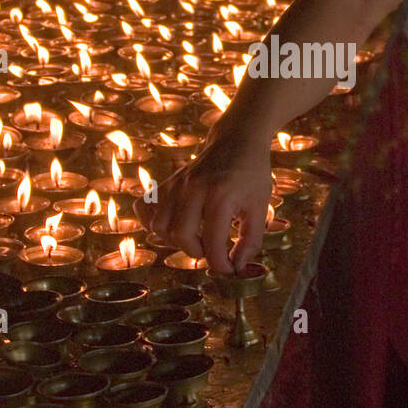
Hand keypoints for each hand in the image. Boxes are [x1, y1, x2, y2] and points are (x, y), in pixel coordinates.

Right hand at [142, 131, 272, 274]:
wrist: (238, 139)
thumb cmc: (252, 174)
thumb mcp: (260, 206)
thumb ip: (251, 240)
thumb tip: (237, 267)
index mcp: (220, 196)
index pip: (212, 243)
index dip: (221, 264)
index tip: (229, 268)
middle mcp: (194, 189)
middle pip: (179, 235)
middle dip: (196, 252)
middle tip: (213, 249)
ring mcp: (177, 184)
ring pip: (158, 225)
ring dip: (175, 240)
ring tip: (196, 237)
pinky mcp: (168, 182)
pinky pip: (147, 208)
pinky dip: (153, 222)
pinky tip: (173, 225)